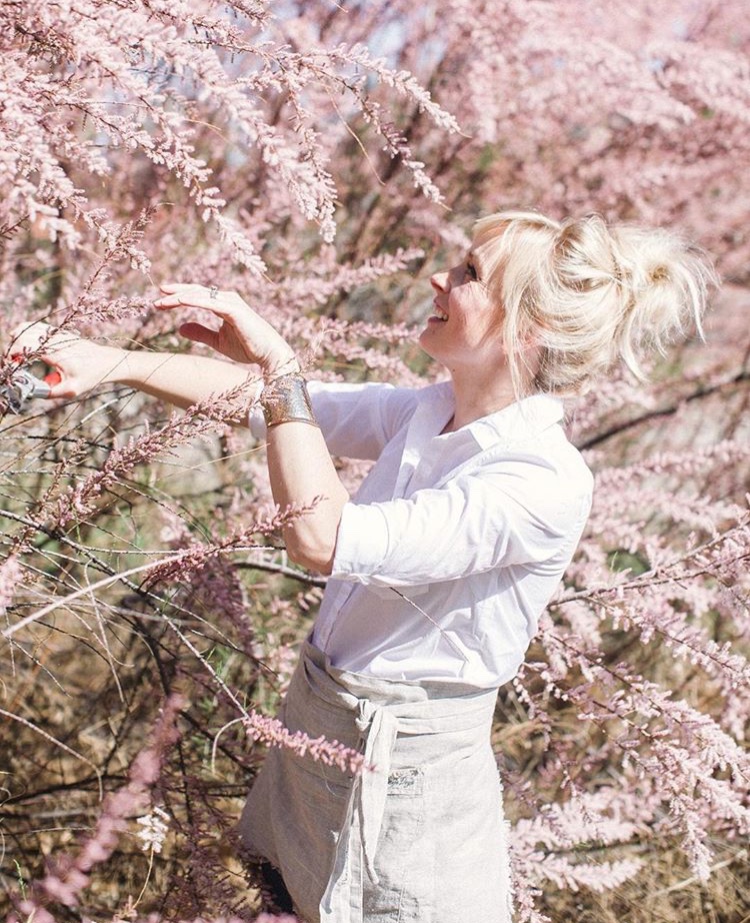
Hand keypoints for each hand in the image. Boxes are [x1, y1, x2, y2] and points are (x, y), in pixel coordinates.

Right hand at [7, 322, 126, 397]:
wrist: (108, 361)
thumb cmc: (92, 376)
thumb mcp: (72, 390)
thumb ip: (51, 392)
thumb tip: (31, 391)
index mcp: (56, 353)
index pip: (25, 346)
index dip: (12, 355)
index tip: (12, 366)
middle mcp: (55, 339)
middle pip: (22, 334)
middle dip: (12, 348)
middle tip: (14, 363)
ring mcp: (57, 333)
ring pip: (27, 327)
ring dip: (17, 339)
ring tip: (19, 355)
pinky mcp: (59, 332)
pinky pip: (36, 327)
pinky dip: (26, 333)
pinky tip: (27, 346)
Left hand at [154, 284, 297, 374]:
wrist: (269, 354)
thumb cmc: (248, 348)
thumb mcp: (218, 341)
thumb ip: (201, 333)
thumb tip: (180, 327)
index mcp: (223, 304)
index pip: (197, 296)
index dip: (178, 296)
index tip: (160, 301)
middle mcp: (227, 299)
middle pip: (196, 292)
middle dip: (175, 293)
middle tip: (156, 297)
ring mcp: (231, 302)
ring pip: (200, 295)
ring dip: (179, 297)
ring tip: (162, 301)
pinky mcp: (234, 310)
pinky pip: (209, 302)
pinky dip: (194, 300)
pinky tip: (179, 301)